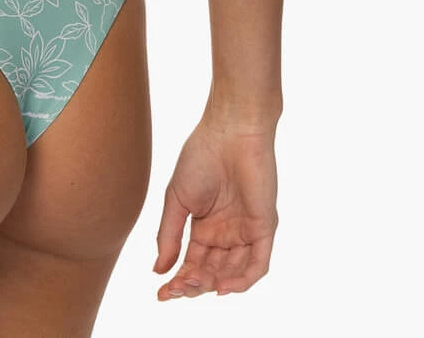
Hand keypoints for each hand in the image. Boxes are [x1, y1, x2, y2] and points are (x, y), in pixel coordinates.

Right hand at [153, 118, 277, 298]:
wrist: (229, 131)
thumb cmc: (201, 156)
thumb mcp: (177, 199)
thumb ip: (169, 235)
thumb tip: (159, 270)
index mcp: (205, 226)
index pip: (193, 263)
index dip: (178, 281)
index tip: (161, 293)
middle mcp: (227, 233)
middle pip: (211, 273)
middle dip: (193, 285)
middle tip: (176, 289)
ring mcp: (246, 231)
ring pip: (232, 274)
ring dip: (213, 285)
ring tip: (193, 284)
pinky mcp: (265, 227)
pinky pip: (258, 264)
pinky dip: (242, 281)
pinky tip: (221, 287)